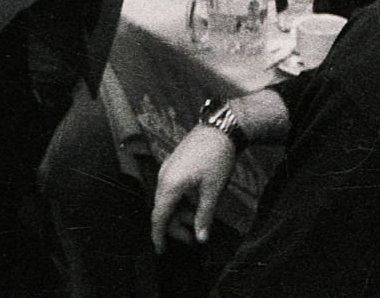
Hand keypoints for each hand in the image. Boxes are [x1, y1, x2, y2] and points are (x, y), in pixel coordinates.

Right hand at [150, 125, 236, 250]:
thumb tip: (201, 238)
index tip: (161, 251)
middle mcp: (164, 176)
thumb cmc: (217, 157)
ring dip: (179, 212)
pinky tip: (196, 203)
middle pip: (162, 209)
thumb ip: (204, 216)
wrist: (221, 128)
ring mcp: (168, 168)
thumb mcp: (213, 190)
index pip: (158, 217)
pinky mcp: (175, 163)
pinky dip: (180, 200)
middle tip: (193, 238)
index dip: (158, 236)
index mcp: (170, 185)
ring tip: (197, 220)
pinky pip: (171, 187)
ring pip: (168, 199)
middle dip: (175, 226)